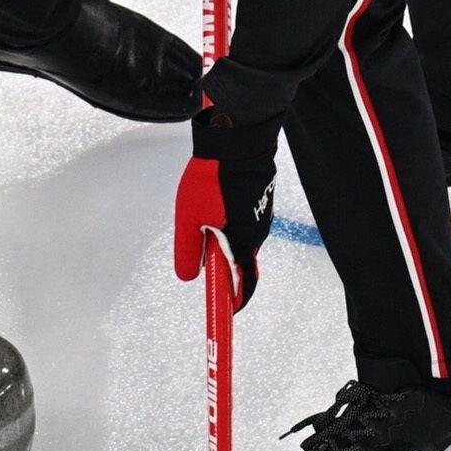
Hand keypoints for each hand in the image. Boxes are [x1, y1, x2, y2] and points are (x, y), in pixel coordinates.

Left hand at [175, 96, 277, 309]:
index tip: (227, 310)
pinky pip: (247, 221)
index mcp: (243, 242)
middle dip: (226, 269)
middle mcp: (258, 232)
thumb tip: (188, 276)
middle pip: (244, 261)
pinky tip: (215, 206)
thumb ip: (187, 251)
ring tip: (203, 226)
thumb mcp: (189, 219)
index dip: (236, 300)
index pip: (245, 282)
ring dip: (227, 243)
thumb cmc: (211, 179)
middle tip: (204, 266)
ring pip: (244, 239)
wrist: (237, 139)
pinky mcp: (261, 197)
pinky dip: (232, 225)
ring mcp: (262, 214)